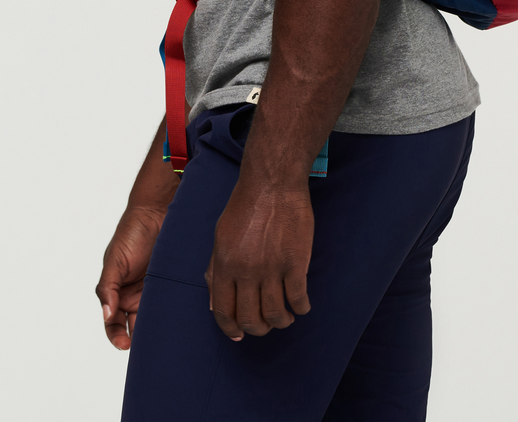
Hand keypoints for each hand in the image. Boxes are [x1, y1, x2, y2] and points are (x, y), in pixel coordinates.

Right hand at [96, 206, 164, 349]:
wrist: (156, 210)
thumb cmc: (130, 233)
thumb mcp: (114, 261)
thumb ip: (107, 288)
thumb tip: (107, 315)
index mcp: (118, 294)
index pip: (114, 324)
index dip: (117, 337)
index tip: (124, 345)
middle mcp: (136, 296)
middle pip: (137, 326)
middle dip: (141, 339)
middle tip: (149, 348)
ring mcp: (156, 291)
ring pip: (157, 317)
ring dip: (159, 328)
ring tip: (165, 337)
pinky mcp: (173, 283)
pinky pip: (174, 302)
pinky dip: (176, 312)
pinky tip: (180, 320)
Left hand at [205, 177, 313, 339]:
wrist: (273, 182)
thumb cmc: (245, 205)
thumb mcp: (221, 235)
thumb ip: (215, 269)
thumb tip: (214, 302)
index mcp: (224, 264)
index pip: (223, 311)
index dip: (231, 329)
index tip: (240, 335)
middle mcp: (246, 271)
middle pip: (250, 319)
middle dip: (258, 328)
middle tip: (266, 324)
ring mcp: (272, 268)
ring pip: (275, 314)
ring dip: (281, 321)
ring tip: (286, 316)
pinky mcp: (295, 262)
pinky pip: (298, 298)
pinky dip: (301, 308)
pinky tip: (302, 305)